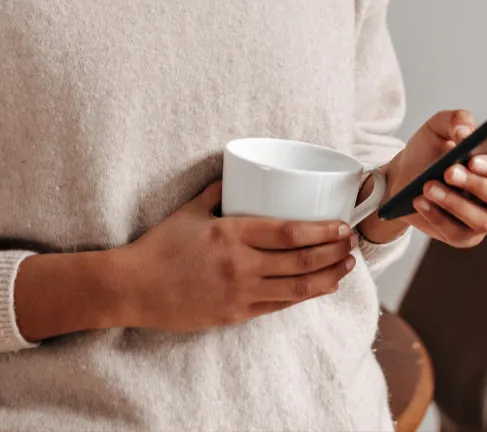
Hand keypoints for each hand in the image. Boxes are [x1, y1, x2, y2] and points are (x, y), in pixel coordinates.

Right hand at [123, 180, 358, 331]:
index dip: (322, 231)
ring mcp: (239, 294)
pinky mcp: (235, 315)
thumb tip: (243, 172)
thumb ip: (219, 190)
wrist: (134, 287)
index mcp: (231, 234)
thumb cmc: (161, 245)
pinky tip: (318, 288)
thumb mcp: (190, 209)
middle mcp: (240, 266)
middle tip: (353, 245)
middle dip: (332, 253)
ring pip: (295, 289)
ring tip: (346, 268)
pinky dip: (302, 297)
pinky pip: (277, 306)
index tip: (341, 226)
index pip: (289, 233)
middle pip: (300, 261)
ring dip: (326, 278)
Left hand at [359, 109, 486, 248]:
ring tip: (427, 186)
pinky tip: (420, 201)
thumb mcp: (437, 128)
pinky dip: (437, 217)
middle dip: (477, 185)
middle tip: (449, 172)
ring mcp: (483, 219)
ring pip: (482, 220)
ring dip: (453, 202)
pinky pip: (457, 234)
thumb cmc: (428, 150)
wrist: (402, 175)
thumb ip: (454, 120)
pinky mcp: (463, 236)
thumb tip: (465, 130)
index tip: (473, 158)